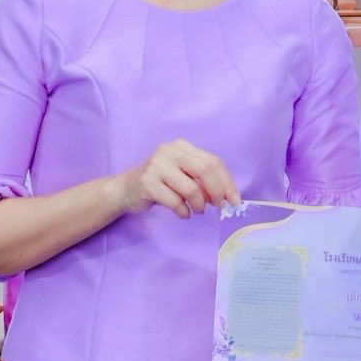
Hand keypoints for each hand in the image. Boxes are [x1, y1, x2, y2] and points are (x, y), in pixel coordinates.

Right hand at [115, 140, 240, 218]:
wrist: (126, 189)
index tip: (234, 200)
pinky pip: (175, 201)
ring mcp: (157, 165)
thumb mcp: (182, 174)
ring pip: (191, 188)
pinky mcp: (147, 183)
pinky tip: (183, 213)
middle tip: (219, 207)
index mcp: (182, 146)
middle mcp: (169, 151)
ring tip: (197, 210)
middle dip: (217, 192)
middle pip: (205, 170)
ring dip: (199, 205)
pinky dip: (183, 211)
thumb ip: (202, 179)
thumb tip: (226, 196)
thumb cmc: (160, 183)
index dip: (227, 182)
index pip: (213, 161)